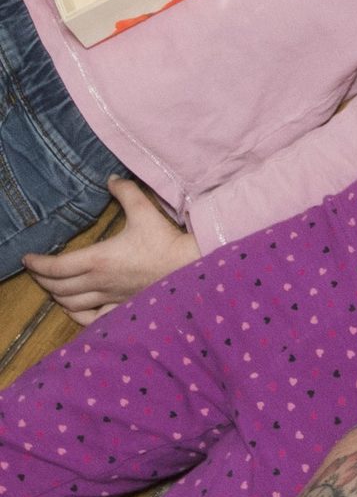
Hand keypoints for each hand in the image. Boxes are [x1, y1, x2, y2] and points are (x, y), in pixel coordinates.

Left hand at [24, 177, 197, 323]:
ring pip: (69, 302)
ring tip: (51, 285)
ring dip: (55, 294)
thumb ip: (126, 192)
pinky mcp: (120, 306)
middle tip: (36, 270)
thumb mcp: (145, 210)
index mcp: (98, 259)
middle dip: (42, 278)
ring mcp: (107, 297)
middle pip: (57, 286)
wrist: (188, 264)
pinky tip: (71, 307)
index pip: (56, 267)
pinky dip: (74, 313)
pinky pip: (89, 318)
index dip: (38, 264)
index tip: (27, 259)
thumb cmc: (164, 239)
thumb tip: (110, 178)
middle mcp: (97, 281)